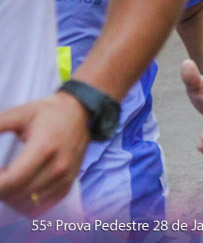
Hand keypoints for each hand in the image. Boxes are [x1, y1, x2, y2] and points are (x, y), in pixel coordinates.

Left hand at [0, 93, 90, 214]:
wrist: (81, 111)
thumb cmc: (48, 113)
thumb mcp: (19, 113)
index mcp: (44, 148)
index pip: (13, 180)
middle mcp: (57, 166)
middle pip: (18, 194)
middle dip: (1, 190)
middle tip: (0, 177)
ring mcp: (65, 177)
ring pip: (29, 203)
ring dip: (11, 198)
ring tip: (8, 182)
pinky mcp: (69, 183)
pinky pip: (43, 205)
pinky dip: (27, 204)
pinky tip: (20, 190)